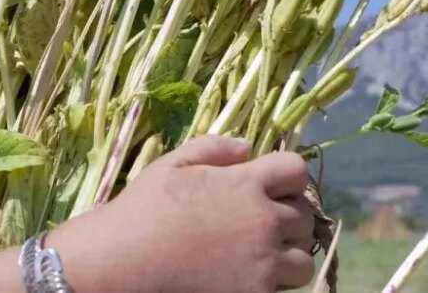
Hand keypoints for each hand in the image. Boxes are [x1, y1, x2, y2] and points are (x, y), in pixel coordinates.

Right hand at [56, 135, 314, 292]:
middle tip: (263, 224)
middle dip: (288, 217)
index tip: (272, 187)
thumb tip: (248, 149)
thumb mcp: (172, 164)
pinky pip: (284, 290)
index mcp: (246, 184)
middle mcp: (263, 222)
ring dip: (288, 255)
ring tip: (262, 256)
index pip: (296, 171)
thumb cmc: (143, 211)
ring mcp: (263, 264)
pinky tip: (246, 276)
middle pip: (305, 216)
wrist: (123, 263)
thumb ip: (214, 149)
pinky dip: (272, 284)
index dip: (287, 178)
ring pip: (303, 260)